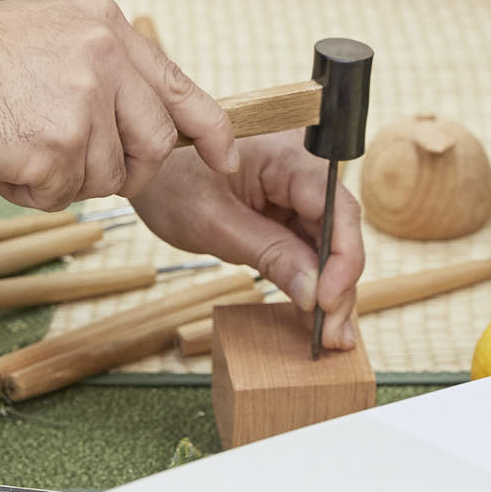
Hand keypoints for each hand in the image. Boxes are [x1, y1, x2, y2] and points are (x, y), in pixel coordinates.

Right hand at [0, 0, 234, 208]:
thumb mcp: (47, 37)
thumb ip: (99, 71)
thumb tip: (138, 127)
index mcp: (106, 26)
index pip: (181, 87)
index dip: (209, 131)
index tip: (224, 156)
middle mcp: (106, 56)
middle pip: (152, 145)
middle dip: (122, 170)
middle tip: (70, 164)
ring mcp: (85, 99)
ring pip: (105, 177)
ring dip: (62, 178)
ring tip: (14, 144)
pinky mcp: (57, 142)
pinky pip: (61, 194)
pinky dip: (28, 190)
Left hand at [127, 128, 365, 348]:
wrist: (148, 167)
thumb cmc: (170, 181)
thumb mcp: (213, 224)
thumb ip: (269, 255)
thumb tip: (314, 294)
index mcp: (285, 154)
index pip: (335, 205)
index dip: (342, 257)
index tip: (327, 302)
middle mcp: (301, 166)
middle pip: (338, 228)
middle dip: (338, 284)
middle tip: (333, 335)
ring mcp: (296, 189)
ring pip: (329, 242)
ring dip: (330, 289)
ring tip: (330, 336)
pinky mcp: (287, 209)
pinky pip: (309, 244)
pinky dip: (312, 280)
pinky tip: (316, 317)